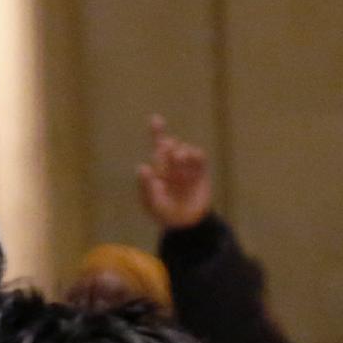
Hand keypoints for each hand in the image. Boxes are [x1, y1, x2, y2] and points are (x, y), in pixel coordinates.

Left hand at [135, 114, 212, 231]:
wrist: (186, 223)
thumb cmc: (165, 214)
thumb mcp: (152, 204)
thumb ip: (147, 187)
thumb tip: (142, 167)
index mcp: (158, 169)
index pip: (157, 148)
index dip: (157, 132)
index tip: (156, 119)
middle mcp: (172, 165)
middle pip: (170, 145)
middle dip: (167, 144)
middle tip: (166, 147)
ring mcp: (187, 167)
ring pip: (184, 149)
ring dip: (181, 151)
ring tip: (179, 158)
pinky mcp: (201, 172)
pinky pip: (199, 157)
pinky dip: (195, 155)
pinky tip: (191, 158)